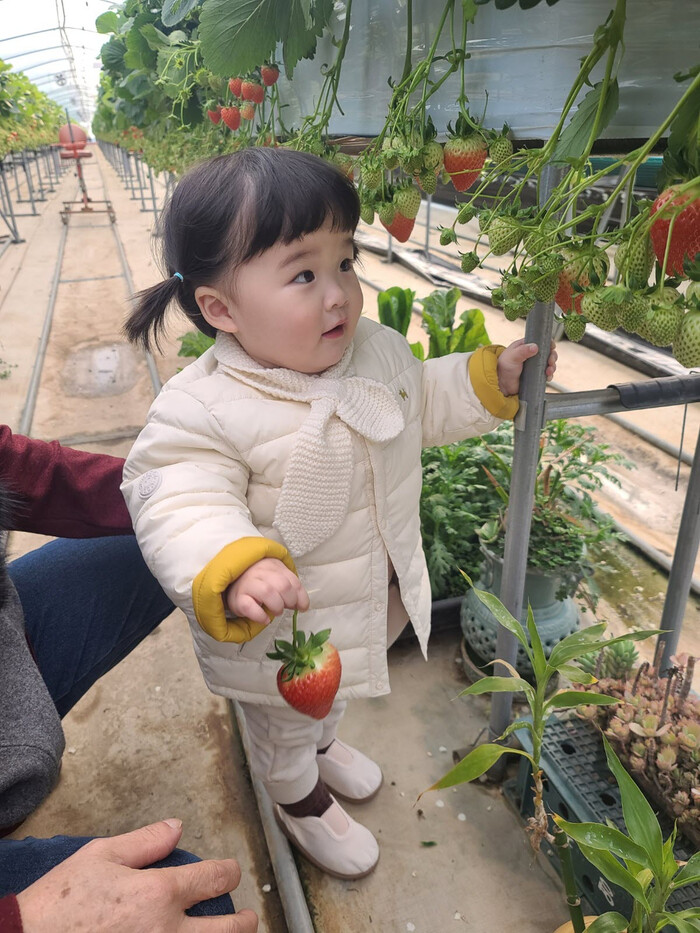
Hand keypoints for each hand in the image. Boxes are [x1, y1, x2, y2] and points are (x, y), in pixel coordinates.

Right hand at [16, 819, 257, 932]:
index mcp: (158, 893)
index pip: (214, 878)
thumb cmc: (60, 902)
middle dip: (243, 921)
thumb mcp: (100, 855)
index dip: (229, 871)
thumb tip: (177, 827)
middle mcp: (167, 932)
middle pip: (226, 930)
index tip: (230, 871)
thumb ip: (145, 841)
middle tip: (249, 917)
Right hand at [225, 557, 308, 624]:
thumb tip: (302, 605)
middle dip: (290, 601)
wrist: (233, 580)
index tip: (302, 607)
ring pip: (268, 592)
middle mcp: (261, 572)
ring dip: (276, 606)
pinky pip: (249, 606)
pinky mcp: (237, 598)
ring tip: (275, 611)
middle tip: (286, 607)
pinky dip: (260, 616)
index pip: (293, 581)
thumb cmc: (258, 581)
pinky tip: (264, 618)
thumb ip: (291, 588)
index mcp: (274, 565)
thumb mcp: (276, 578)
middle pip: (283, 585)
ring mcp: (248, 584)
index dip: (300, 597)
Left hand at [497, 338, 557, 395]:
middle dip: (552, 356)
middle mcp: (531, 354)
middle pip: (548, 352)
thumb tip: (535, 347)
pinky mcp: (536, 375)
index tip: (552, 347)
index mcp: (525, 346)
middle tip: (550, 361)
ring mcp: (535, 365)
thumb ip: (523, 351)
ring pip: (549, 363)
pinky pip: (547, 374)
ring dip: (552, 366)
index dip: (548, 343)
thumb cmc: (503, 367)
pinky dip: (549, 375)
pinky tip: (547, 377)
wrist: (502, 384)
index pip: (540, 341)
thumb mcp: (512, 356)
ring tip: (548, 371)